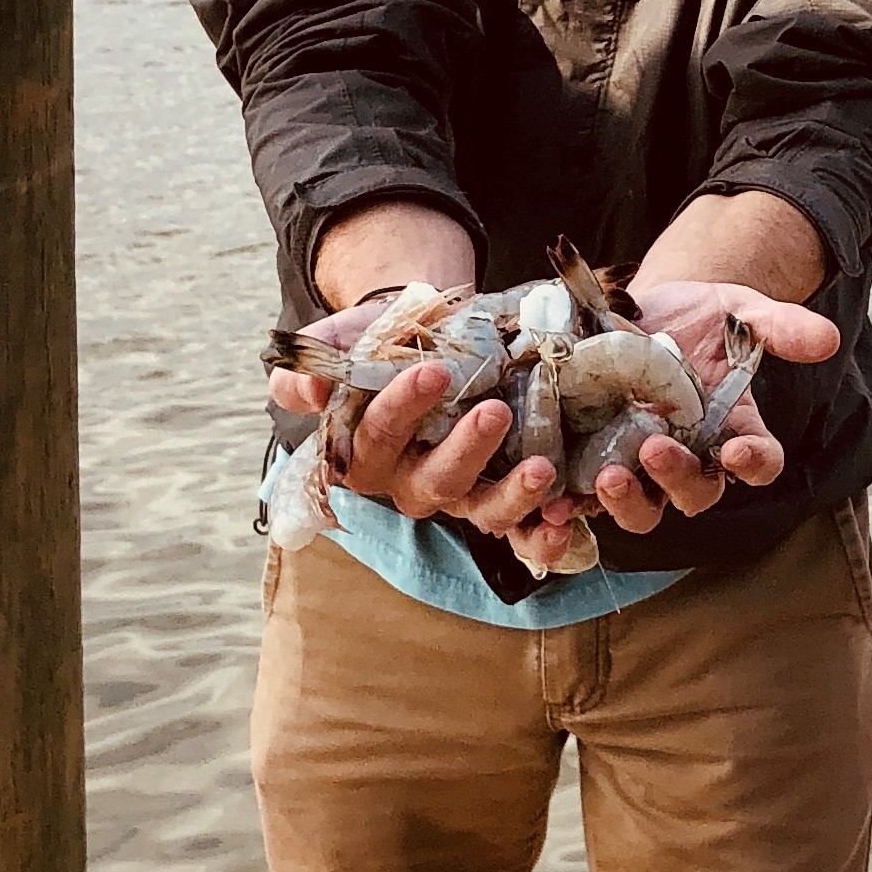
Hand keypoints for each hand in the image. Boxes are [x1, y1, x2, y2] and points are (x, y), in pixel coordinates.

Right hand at [268, 296, 561, 540]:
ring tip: (543, 470)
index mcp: (364, 452)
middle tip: (496, 411)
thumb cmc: (375, 342)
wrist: (419, 334)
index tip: (434, 371)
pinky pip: (518, 530)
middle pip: (434, 481)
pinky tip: (564, 519)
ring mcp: (457, 492)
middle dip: (466, 450)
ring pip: (480, 511)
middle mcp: (409, 481)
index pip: (377, 436)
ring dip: (512, 497)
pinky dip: (541, 536)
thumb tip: (307, 387)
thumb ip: (314, 362)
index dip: (402, 408)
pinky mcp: (496, 494)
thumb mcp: (340, 341)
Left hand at [577, 279, 838, 538]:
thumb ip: (779, 326)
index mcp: (735, 429)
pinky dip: (574, 506)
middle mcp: (693, 457)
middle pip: (696, 492)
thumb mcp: (739, 310)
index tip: (737, 448)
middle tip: (658, 449)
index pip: (759, 461)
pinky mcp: (595, 459)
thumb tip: (827, 338)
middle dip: (678, 477)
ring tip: (607, 477)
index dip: (752, 462)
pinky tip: (556, 502)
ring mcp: (642, 464)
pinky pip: (586, 498)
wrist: (640, 309)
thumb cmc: (699, 316)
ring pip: (643, 506)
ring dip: (627, 500)